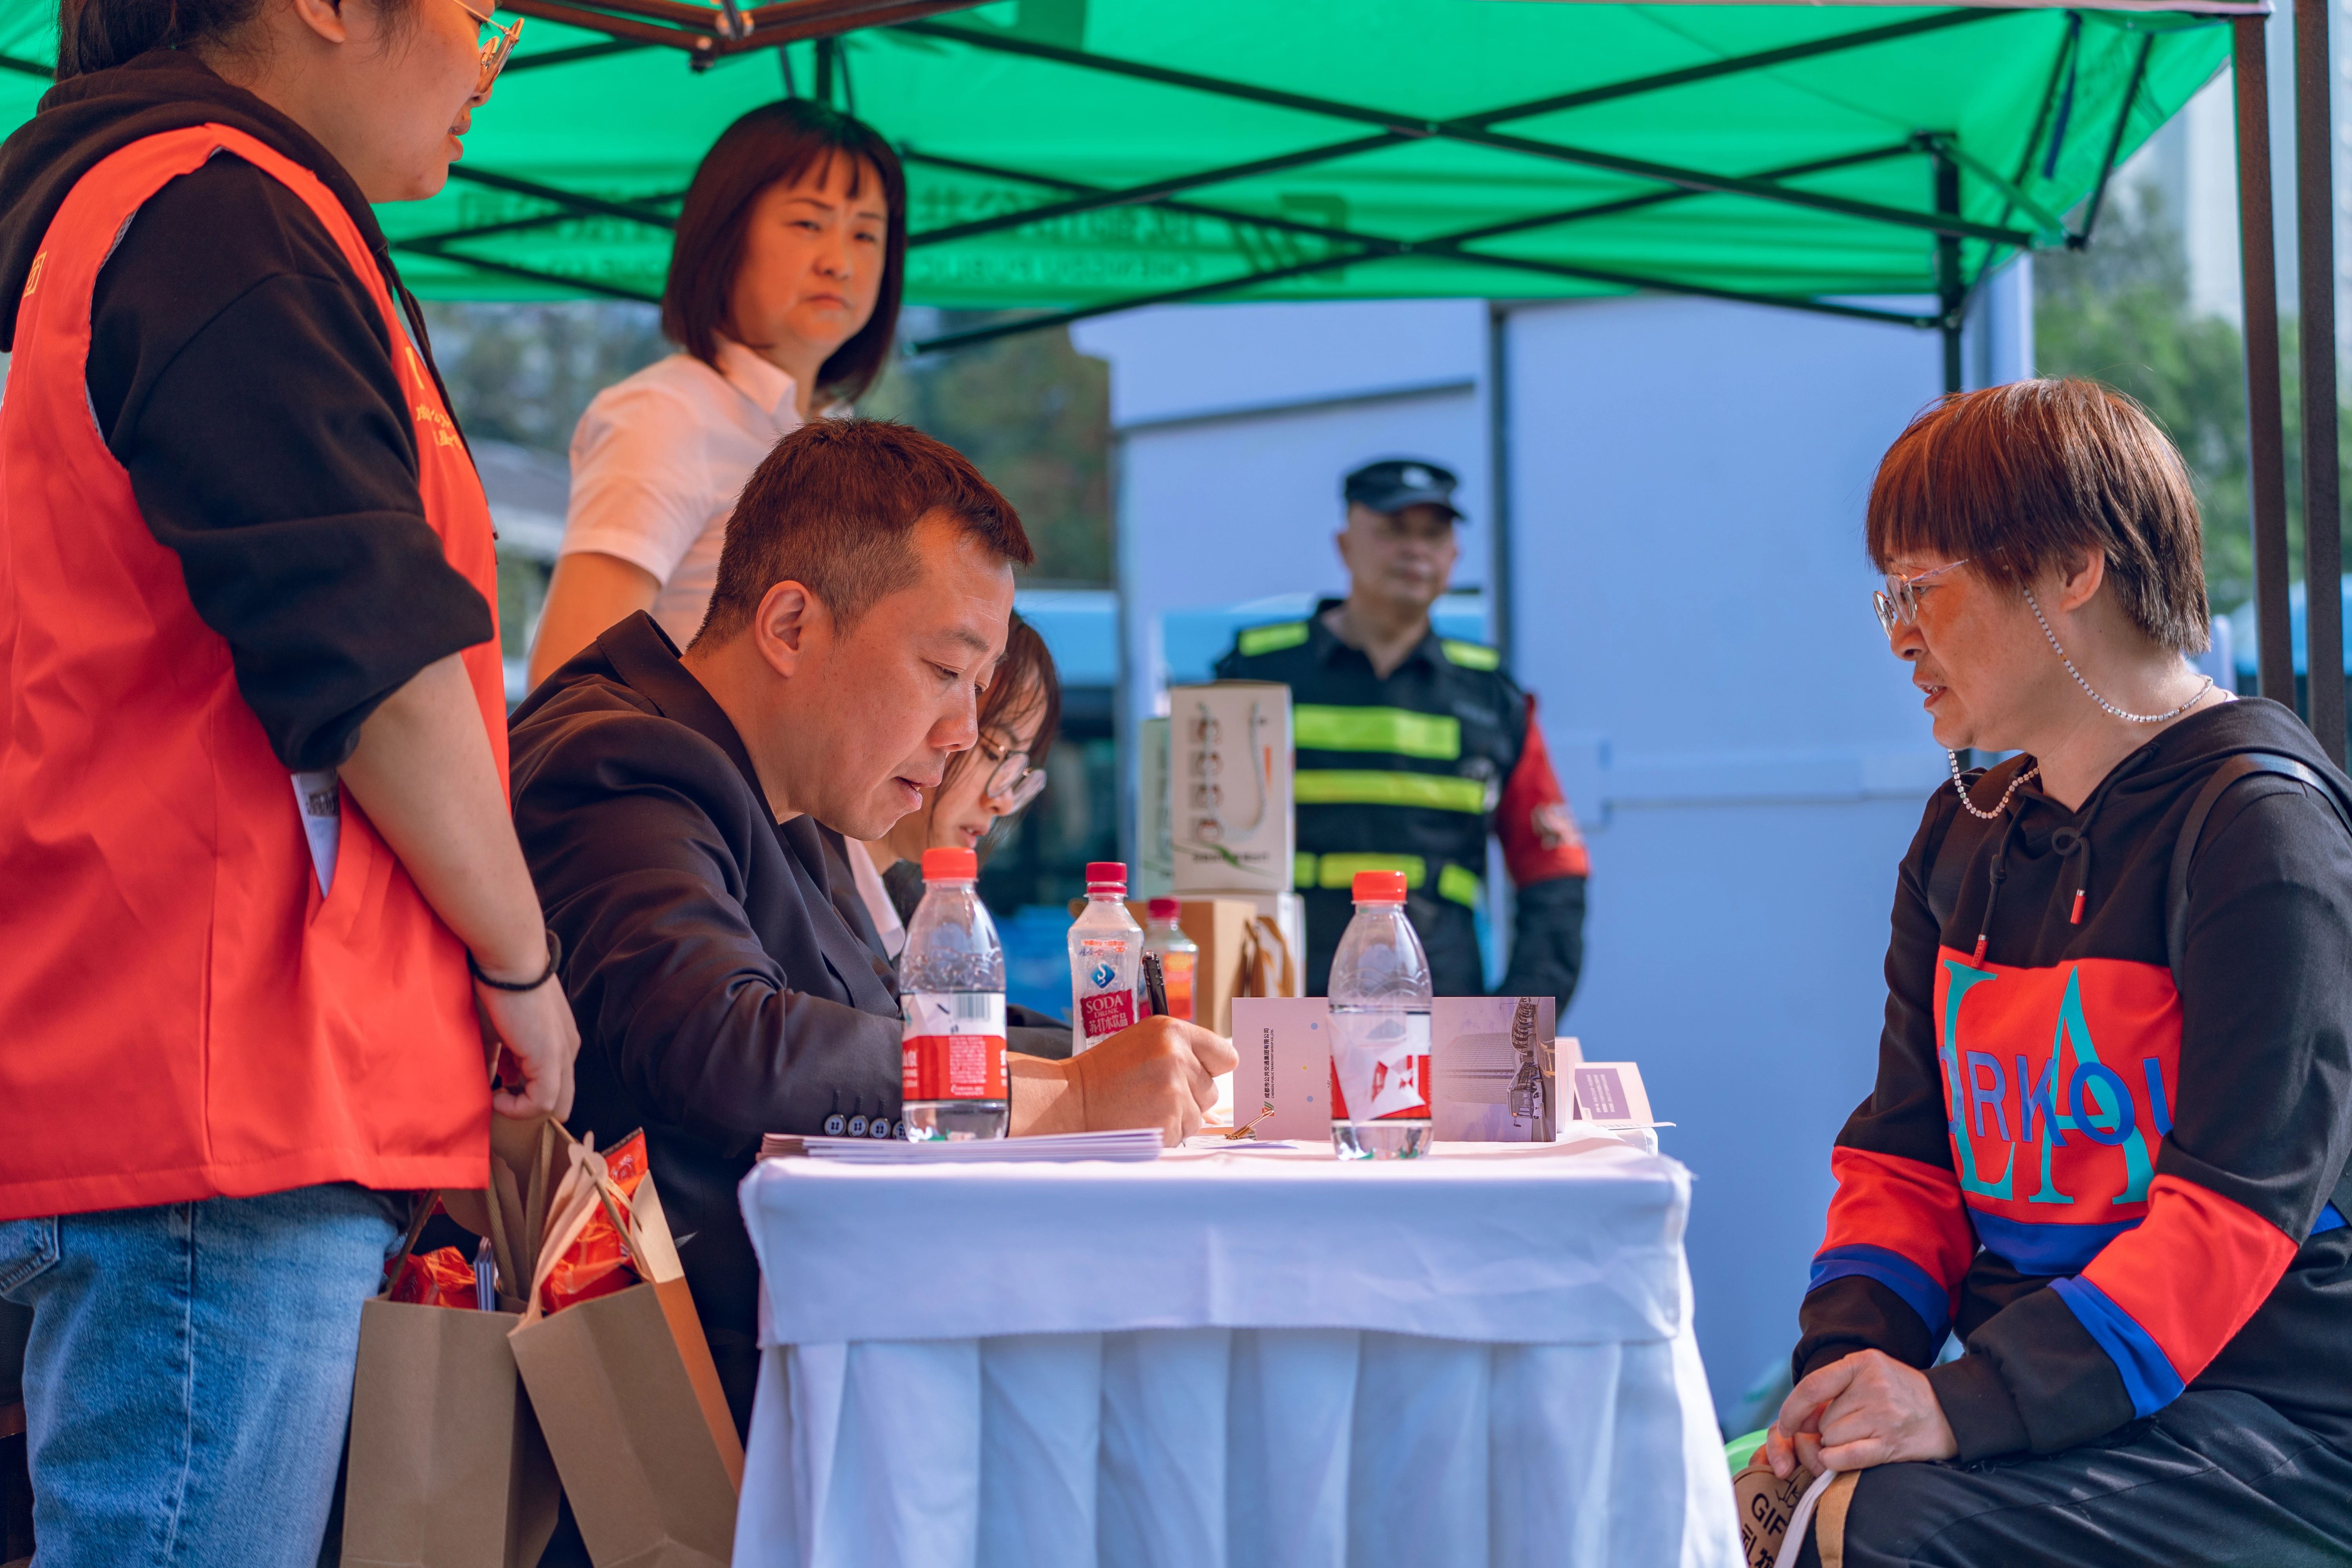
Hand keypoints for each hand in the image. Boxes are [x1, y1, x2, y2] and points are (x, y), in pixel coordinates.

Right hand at [475, 977, 579, 1121]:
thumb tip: (489, 1081)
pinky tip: (497, 1095)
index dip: (524, 1094)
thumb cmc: (499, 990)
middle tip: (499, 1098)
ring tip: (496, 1094)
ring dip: (521, 1108)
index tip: (498, 1085)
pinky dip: (518, 1107)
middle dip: (527, 1107)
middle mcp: (567, 1051)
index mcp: (559, 1043)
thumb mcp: (497, 1032)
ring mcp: (563, 1056)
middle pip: (559, 1100)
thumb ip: (497, 1059)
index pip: (552, 1085)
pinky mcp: (551, 1059)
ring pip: (554, 1105)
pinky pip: (543, 1103)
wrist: (509, 964)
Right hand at [1069, 1017, 1237, 1144]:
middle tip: (1153, 1092)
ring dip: (1177, 1117)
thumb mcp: (1144, 1046)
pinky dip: (1166, 1133)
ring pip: (1200, 1115)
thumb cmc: (1106, 1073)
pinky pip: (1183, 1133)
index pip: (1226, 1055)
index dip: (1212, 1068)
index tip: (1196, 1074)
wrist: (1070, 1101)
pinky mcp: (1168, 1120)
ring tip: (1145, 1106)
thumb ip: (1183, 1056)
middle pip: (1213, 1089)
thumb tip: (1219, 1092)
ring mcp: (1174, 1090)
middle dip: (1190, 1096)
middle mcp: (1177, 1056)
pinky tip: (1142, 1120)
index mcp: (1172, 1031)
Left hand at [1764, 1349, 1956, 1477]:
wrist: (1948, 1412)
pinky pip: (1846, 1456)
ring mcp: (1883, 1415)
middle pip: (1822, 1419)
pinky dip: (1836, 1461)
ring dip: (1836, 1444)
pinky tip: (1843, 1457)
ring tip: (1861, 1436)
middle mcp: (1873, 1387)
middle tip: (1849, 1427)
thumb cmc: (1899, 1394)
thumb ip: (1834, 1388)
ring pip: (1832, 1438)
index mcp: (1863, 1363)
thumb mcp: (1869, 1374)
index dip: (1791, 1409)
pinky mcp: (1891, 1443)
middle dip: (1825, 1430)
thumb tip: (1799, 1420)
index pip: (1812, 1386)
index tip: (1786, 1425)